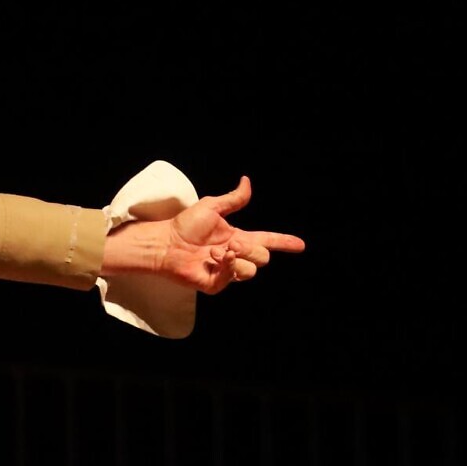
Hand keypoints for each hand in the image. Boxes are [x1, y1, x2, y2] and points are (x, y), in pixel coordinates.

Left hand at [157, 176, 305, 293]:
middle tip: (230, 243)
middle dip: (251, 248)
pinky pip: (234, 277)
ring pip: (251, 270)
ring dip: (235, 258)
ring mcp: (227, 272)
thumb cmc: (185, 225)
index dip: (284, 242)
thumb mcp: (212, 206)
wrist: (166, 243)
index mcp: (238, 238)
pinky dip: (225, 266)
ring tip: (214, 252)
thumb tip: (247, 181)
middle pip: (263, 257)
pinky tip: (211, 260)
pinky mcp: (217, 284)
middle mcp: (235, 256)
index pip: (267, 240)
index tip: (300, 244)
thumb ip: (233, 198)